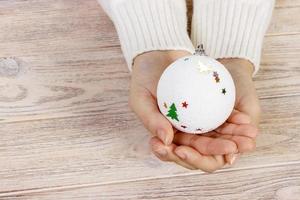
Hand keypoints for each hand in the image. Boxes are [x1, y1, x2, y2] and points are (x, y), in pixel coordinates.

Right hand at [129, 51, 258, 171]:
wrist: (158, 55)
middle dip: (218, 151)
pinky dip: (235, 122)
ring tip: (247, 139)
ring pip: (216, 136)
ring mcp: (196, 121)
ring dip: (232, 139)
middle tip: (231, 147)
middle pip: (201, 149)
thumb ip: (151, 120)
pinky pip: (224, 119)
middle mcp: (182, 132)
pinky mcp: (208, 108)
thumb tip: (166, 142)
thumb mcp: (140, 98)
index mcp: (165, 135)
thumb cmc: (144, 78)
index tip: (201, 150)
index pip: (177, 153)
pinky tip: (245, 120)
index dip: (190, 157)